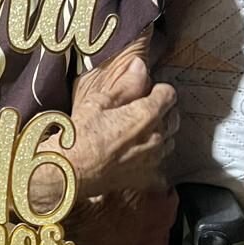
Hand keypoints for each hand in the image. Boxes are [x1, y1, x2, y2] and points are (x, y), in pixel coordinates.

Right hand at [68, 54, 179, 196]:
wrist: (70, 171)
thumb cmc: (80, 135)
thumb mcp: (99, 102)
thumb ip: (126, 84)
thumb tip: (140, 65)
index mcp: (146, 115)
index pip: (168, 94)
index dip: (157, 89)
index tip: (146, 90)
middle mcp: (156, 138)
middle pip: (173, 118)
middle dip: (161, 110)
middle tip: (140, 108)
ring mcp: (154, 161)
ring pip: (169, 141)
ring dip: (159, 134)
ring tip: (138, 132)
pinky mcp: (147, 179)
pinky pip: (161, 168)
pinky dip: (154, 161)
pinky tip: (139, 157)